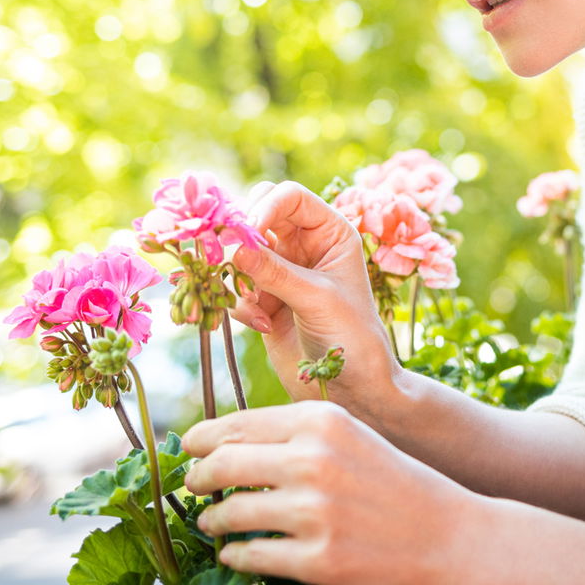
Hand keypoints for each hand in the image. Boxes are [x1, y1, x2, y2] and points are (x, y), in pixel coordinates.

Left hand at [182, 402, 479, 584]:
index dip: (203, 439)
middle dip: (198, 478)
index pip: (237, 425)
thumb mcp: (351, 438)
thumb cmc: (396, 485)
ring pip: (231, 514)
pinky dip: (235, 556)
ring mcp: (314, 513)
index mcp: (320, 422)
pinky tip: (235, 554)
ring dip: (212, 521)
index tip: (188, 449)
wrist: (452, 537)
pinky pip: (252, 556)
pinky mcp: (318, 560)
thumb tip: (226, 440)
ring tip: (212, 523)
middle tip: (192, 486)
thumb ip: (296, 434)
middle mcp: (313, 461)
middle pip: (223, 465)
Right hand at [232, 181, 397, 404]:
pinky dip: (241, 304)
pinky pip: (236, 287)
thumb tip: (234, 247)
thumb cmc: (352, 337)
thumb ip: (275, 272)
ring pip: (239, 252)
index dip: (265, 206)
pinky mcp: (264, 298)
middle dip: (241, 236)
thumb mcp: (317, 299)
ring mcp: (282, 270)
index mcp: (330, 231)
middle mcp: (304, 244)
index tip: (247, 232)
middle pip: (257, 214)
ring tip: (258, 306)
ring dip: (240, 278)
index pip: (290, 196)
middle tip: (231, 257)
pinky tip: (262, 325)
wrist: (352, 388)